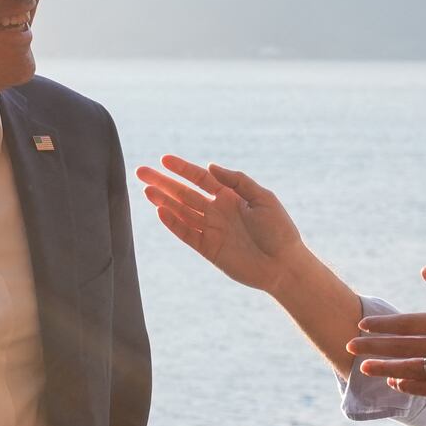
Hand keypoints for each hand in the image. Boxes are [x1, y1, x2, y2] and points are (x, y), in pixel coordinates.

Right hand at [136, 155, 306, 292]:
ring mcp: (211, 230)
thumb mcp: (263, 198)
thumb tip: (209, 167)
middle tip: (141, 172)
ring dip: (164, 201)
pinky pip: (187, 233)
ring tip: (146, 190)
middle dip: (163, 182)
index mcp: (231, 197)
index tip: (164, 160)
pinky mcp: (209, 249)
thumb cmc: (279, 230)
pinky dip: (173, 224)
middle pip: (185, 193)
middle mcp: (217, 212)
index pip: (200, 178)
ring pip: (182, 212)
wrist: (284, 265)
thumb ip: (237, 181)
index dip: (182, 169)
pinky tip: (160, 212)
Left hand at [347, 267, 425, 395]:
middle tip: (349, 347)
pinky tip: (397, 383)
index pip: (407, 324)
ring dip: (385, 369)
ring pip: (411, 370)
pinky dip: (411, 386)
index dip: (382, 325)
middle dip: (373, 347)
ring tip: (365, 369)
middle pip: (402, 347)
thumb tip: (424, 271)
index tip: (363, 325)